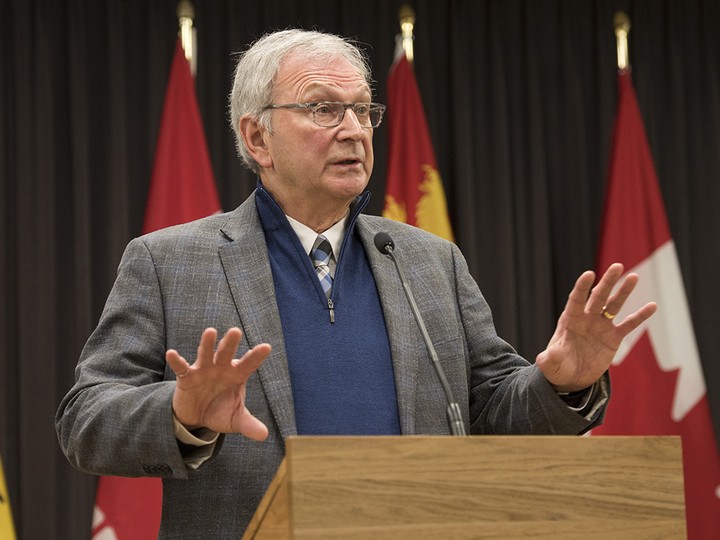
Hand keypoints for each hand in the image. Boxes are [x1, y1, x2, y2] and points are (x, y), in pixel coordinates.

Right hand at [165, 327, 270, 439]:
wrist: (197, 418)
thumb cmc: (220, 411)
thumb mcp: (236, 420)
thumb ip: (249, 425)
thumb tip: (264, 436)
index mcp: (237, 375)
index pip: (248, 364)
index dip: (256, 356)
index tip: (266, 347)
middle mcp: (221, 368)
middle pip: (226, 353)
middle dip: (230, 343)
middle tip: (236, 331)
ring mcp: (203, 370)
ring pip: (206, 354)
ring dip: (207, 344)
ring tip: (210, 332)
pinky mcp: (186, 378)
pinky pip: (181, 368)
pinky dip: (176, 361)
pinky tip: (171, 354)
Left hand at [535, 263, 656, 391]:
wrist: (572, 377)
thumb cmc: (558, 367)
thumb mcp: (551, 365)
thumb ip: (549, 359)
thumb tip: (548, 356)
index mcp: (570, 320)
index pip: (576, 300)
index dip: (582, 288)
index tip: (589, 274)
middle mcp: (586, 319)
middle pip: (598, 296)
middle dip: (607, 282)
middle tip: (617, 266)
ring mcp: (601, 326)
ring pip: (613, 305)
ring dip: (623, 292)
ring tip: (633, 277)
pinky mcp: (614, 337)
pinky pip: (629, 325)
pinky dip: (640, 316)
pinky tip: (652, 306)